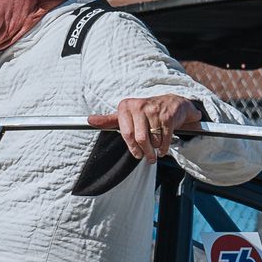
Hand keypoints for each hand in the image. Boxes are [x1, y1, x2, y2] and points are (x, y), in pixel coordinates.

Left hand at [84, 94, 201, 159]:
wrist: (171, 103)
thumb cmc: (144, 112)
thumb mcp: (126, 115)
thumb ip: (108, 120)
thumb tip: (89, 120)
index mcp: (126, 106)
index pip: (126, 133)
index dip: (132, 148)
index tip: (137, 154)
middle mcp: (139, 106)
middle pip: (140, 138)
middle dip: (145, 152)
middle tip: (148, 157)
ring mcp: (154, 110)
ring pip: (153, 140)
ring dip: (155, 149)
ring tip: (156, 148)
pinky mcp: (168, 116)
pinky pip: (164, 139)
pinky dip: (164, 148)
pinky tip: (162, 148)